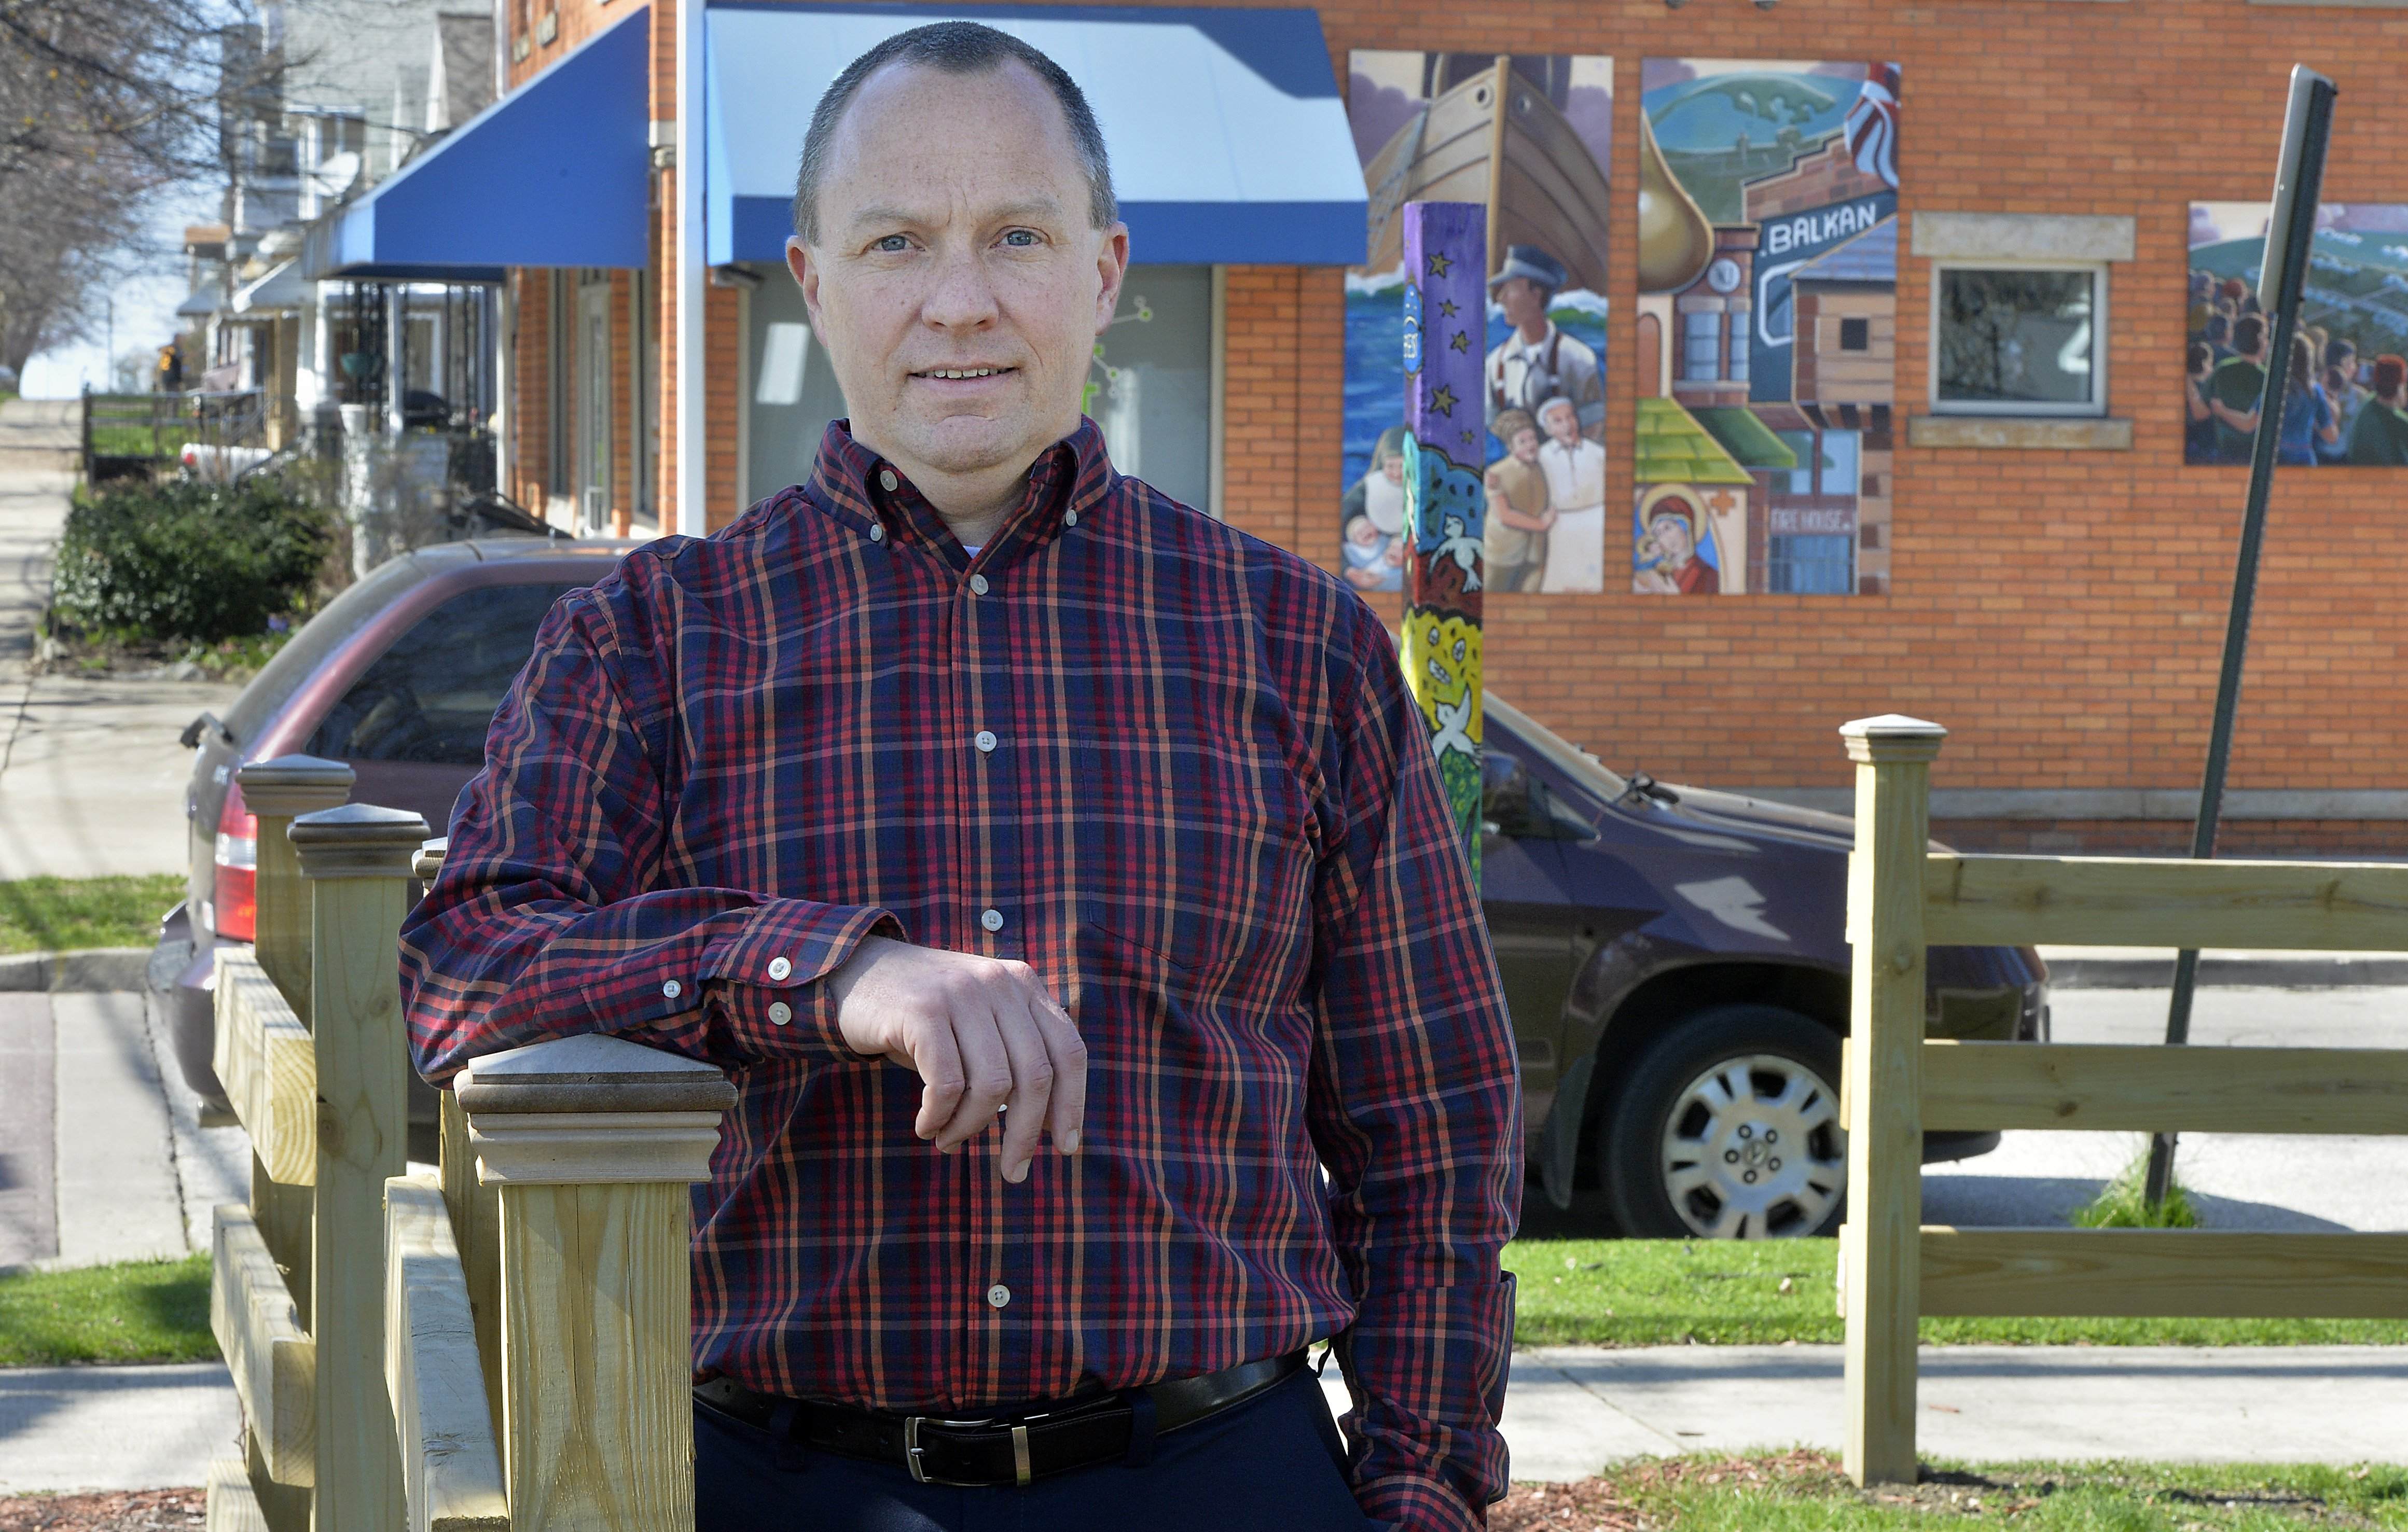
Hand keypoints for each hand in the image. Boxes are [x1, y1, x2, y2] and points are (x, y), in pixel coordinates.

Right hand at [823, 936, 1085, 1180]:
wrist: (853, 972)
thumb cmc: (923, 1016)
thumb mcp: (978, 1024)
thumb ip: (1014, 1057)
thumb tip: (1049, 1124)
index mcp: (1023, 985)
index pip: (1068, 1051)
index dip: (1072, 1104)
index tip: (1065, 1148)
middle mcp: (1000, 984)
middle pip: (1036, 1075)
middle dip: (1025, 1134)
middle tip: (1012, 1172)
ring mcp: (963, 993)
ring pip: (992, 1085)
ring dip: (970, 1128)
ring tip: (948, 1140)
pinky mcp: (923, 1010)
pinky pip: (947, 1084)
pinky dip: (939, 1117)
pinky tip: (926, 1126)